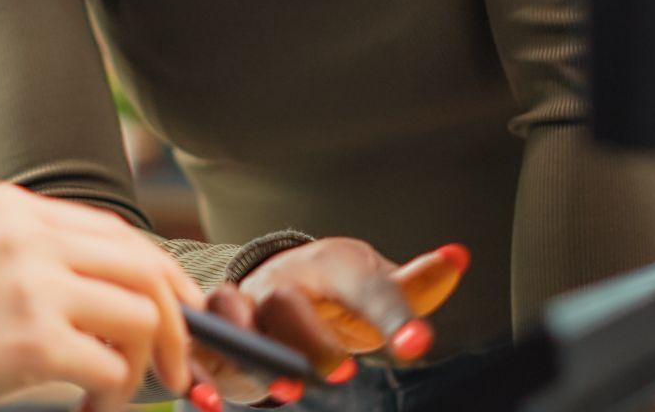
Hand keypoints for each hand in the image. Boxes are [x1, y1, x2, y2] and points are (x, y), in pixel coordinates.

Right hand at [0, 184, 202, 411]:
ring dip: (141, 363)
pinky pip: (112, 367)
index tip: (177, 305)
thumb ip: (34, 250)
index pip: (116, 230)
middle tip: (177, 362)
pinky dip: (113, 393)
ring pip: (139, 316)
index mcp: (14, 206)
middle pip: (143, 267)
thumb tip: (111, 284)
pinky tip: (89, 405)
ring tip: (114, 389)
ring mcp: (34, 285)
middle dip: (174, 319)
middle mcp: (29, 235)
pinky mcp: (36, 339)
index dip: (158, 271)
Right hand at [191, 237, 409, 404]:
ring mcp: (241, 306)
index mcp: (328, 265)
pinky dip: (197, 372)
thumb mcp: (375, 284)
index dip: (390, 312)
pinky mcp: (213, 337)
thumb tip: (458, 257)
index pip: (362, 284)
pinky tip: (209, 401)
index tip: (417, 345)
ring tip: (287, 390)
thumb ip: (415, 283)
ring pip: (230, 317)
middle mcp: (278, 280)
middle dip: (311, 337)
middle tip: (344, 372)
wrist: (278, 282)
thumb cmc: (337, 291)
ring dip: (251, 352)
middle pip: (286, 300)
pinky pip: (196, 347)